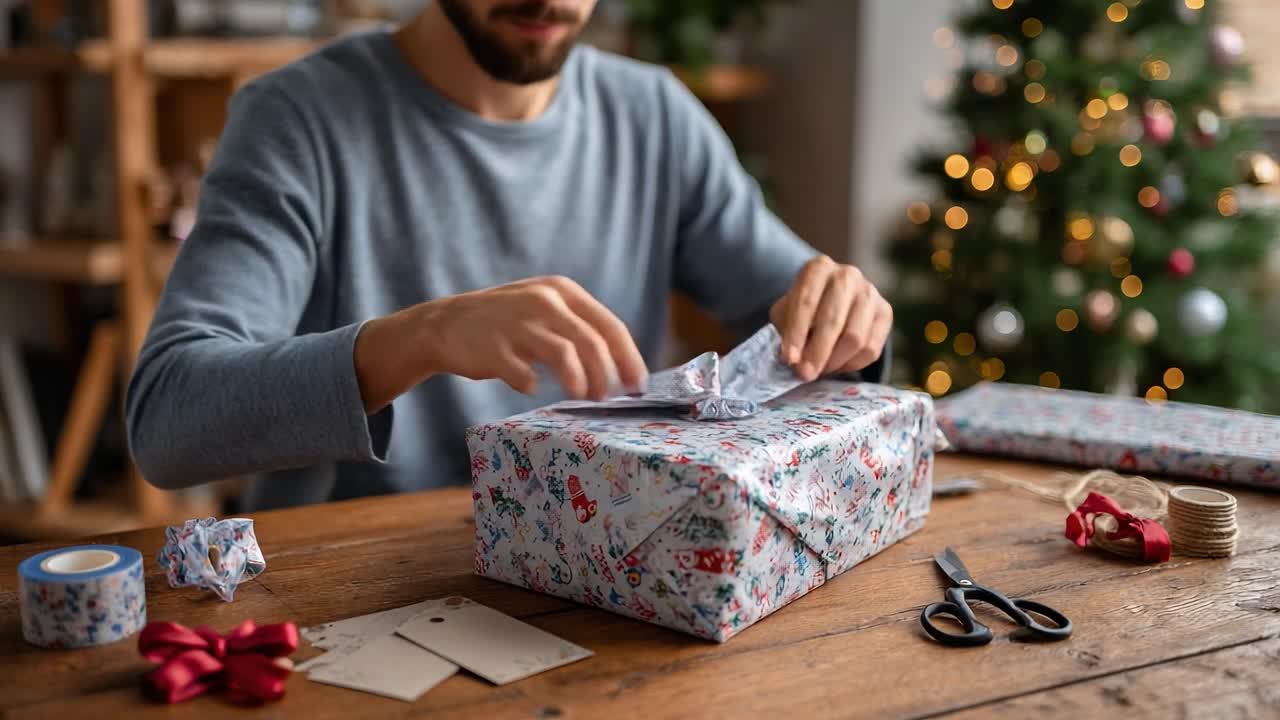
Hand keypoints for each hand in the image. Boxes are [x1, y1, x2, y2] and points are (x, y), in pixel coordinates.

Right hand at [355, 276, 648, 411]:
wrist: (445, 325)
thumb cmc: (505, 324)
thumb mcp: (544, 308)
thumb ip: (578, 327)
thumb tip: (620, 367)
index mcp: (561, 290)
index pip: (609, 325)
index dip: (628, 358)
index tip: (638, 384)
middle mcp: (543, 300)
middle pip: (592, 342)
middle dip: (607, 376)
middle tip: (607, 398)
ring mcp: (517, 322)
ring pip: (565, 356)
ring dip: (580, 383)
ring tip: (580, 397)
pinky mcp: (493, 347)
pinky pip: (525, 375)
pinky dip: (532, 385)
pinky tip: (530, 387)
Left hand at [769, 255, 892, 381]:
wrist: (832, 299)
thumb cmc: (804, 309)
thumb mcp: (786, 312)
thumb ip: (787, 331)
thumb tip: (795, 360)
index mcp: (818, 268)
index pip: (806, 302)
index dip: (796, 334)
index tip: (789, 359)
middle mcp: (847, 275)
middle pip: (833, 321)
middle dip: (817, 352)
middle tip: (805, 374)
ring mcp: (870, 293)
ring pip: (855, 338)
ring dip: (834, 361)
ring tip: (819, 371)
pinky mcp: (885, 312)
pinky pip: (871, 348)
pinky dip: (852, 364)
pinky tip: (837, 365)